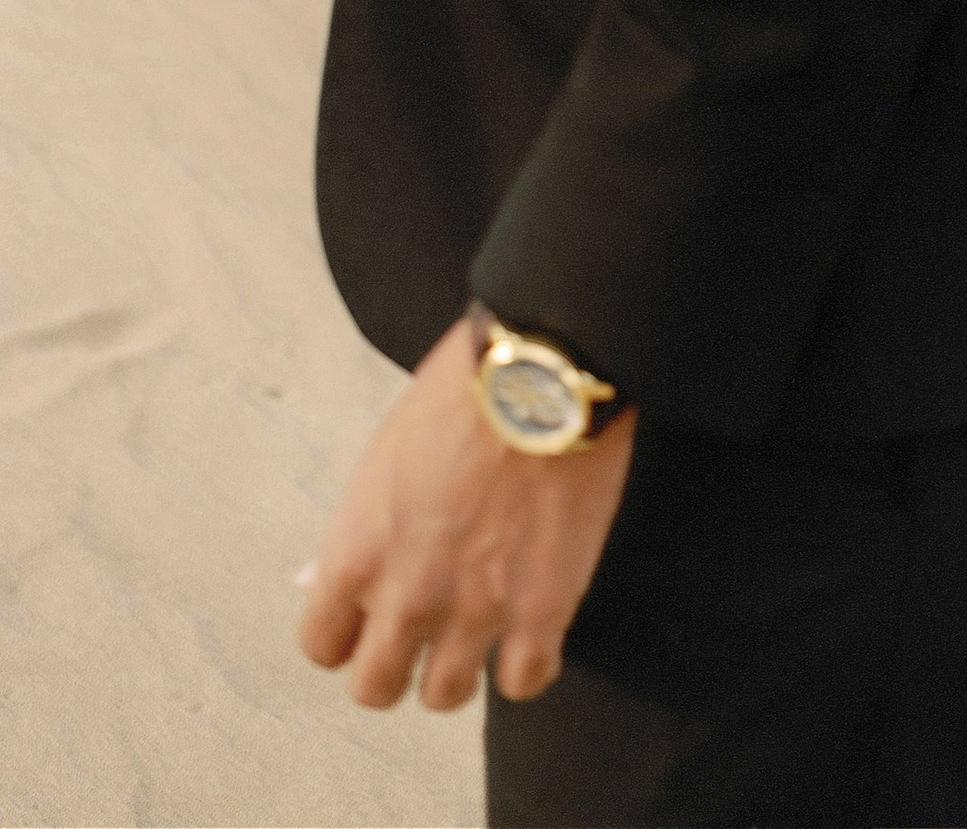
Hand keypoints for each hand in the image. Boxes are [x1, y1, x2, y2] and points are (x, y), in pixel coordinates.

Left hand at [297, 316, 634, 713]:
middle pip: (375, 688)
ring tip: (480, 635)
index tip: (369, 621)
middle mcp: (405, 597)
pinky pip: (523, 682)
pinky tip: (533, 635)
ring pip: (444, 696)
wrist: (545, 369)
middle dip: (396, 664)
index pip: (322, 644)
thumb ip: (362, 528)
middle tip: (422, 634)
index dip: (348, 635)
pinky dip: (528, 665)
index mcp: (355, 555)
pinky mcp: (542, 611)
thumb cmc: (463, 391)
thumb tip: (332, 576)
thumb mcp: (385, 456)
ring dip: (460, 669)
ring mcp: (474, 612)